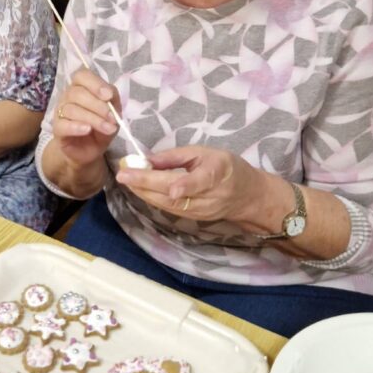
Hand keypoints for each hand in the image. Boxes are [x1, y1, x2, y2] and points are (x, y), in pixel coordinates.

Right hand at [53, 67, 120, 167]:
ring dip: (93, 119)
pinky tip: (87, 130)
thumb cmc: (100, 128)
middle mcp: (68, 96)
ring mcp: (60, 112)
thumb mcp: (113, 114)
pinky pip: (63, 124)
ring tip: (108, 128)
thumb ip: (113, 102)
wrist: (88, 151)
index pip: (82, 76)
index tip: (108, 96)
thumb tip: (110, 96)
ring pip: (71, 109)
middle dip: (97, 105)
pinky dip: (76, 126)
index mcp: (81, 87)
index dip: (95, 84)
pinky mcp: (57, 129)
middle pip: (77, 93)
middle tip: (112, 118)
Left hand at [116, 144, 263, 224]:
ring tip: (127, 178)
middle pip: (174, 195)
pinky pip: (168, 208)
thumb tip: (147, 159)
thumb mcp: (204, 153)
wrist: (247, 196)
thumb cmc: (226, 167)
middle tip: (124, 174)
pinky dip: (151, 197)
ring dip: (144, 192)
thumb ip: (175, 156)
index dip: (182, 184)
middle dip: (146, 184)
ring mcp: (201, 211)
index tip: (165, 183)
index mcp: (216, 175)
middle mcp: (209, 197)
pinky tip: (139, 188)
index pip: (198, 182)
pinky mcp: (193, 219)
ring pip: (167, 204)